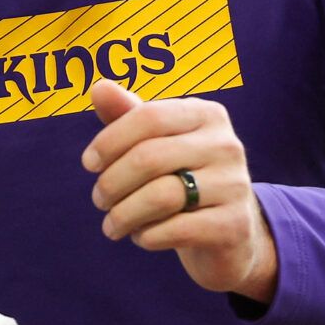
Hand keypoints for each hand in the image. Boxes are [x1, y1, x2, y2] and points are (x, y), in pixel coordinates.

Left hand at [83, 79, 277, 302]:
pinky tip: (141, 236)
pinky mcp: (234, 225)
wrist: (228, 233)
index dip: (109, 140)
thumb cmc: (183, 177)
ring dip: (123, 214)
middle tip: (98, 200)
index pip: (148, 117)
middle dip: (111, 182)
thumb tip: (98, 88)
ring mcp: (235, 185)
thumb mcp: (156, 142)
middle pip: (149, 157)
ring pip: (161, 196)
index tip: (89, 163)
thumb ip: (127, 115)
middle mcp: (226, 145)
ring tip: (112, 224)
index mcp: (206, 114)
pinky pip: (175, 230)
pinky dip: (147, 236)